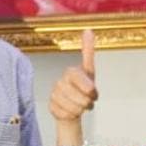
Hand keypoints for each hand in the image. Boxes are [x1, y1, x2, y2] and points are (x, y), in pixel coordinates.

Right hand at [50, 30, 97, 145]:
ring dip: (81, 109)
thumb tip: (87, 29)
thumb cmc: (83, 88)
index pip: (76, 76)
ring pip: (72, 107)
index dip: (86, 86)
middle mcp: (60, 82)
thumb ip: (87, 51)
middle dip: (87, 102)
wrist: (73, 106)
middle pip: (78, 96)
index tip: (93, 92)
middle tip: (90, 102)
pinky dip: (72, 115)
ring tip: (81, 106)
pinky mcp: (51, 106)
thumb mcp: (89, 71)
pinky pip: (66, 114)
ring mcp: (54, 94)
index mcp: (71, 72)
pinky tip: (72, 111)